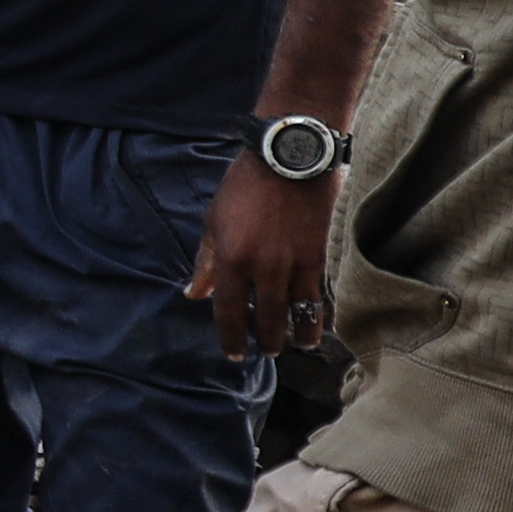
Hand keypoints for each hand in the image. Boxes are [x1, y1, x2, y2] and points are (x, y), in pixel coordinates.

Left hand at [188, 152, 337, 363]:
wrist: (289, 158)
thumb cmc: (244, 185)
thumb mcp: (214, 220)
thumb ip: (206, 262)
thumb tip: (194, 294)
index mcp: (231, 258)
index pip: (228, 311)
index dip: (230, 337)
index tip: (233, 353)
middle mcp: (263, 267)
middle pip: (265, 320)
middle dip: (265, 342)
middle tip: (265, 351)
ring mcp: (293, 263)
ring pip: (297, 314)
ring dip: (295, 335)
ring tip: (294, 345)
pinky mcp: (318, 256)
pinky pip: (317, 296)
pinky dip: (317, 314)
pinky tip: (315, 324)